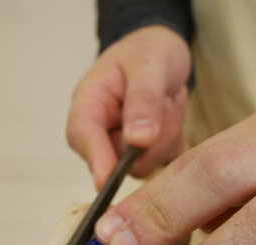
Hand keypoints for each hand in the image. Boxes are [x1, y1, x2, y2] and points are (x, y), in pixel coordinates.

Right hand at [66, 25, 191, 189]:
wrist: (164, 53)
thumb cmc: (148, 51)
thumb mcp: (149, 64)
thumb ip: (144, 100)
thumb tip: (137, 140)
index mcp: (89, 102)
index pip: (82, 135)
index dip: (95, 159)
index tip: (106, 182)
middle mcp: (100, 129)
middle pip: (116, 159)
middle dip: (147, 141)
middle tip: (164, 104)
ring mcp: (119, 146)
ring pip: (142, 164)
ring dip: (164, 138)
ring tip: (167, 104)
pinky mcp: (141, 156)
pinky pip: (161, 162)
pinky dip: (172, 141)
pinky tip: (169, 116)